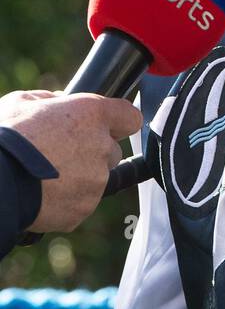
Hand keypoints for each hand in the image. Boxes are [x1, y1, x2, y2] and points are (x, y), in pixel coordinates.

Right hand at [0, 90, 142, 232]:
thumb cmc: (5, 138)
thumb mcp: (22, 103)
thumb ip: (50, 100)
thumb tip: (58, 102)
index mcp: (92, 114)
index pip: (129, 117)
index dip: (118, 122)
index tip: (109, 127)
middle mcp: (102, 146)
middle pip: (112, 151)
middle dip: (93, 153)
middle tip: (60, 154)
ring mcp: (96, 181)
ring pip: (96, 179)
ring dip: (78, 178)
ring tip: (45, 176)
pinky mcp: (84, 208)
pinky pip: (80, 203)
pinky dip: (66, 201)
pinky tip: (43, 193)